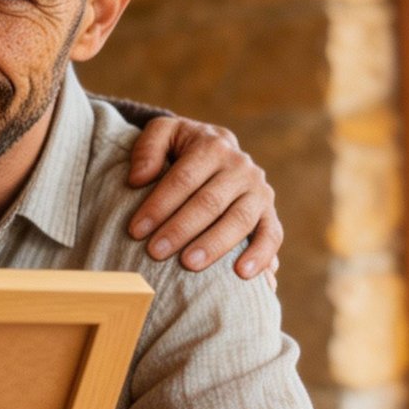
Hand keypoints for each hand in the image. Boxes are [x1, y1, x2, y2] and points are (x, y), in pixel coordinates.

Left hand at [126, 116, 281, 281]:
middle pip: (209, 201)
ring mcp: (259, 191)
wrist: (217, 149)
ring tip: (189, 264)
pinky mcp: (270, 213)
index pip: (183, 178)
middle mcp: (240, 167)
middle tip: (156, 251)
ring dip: (214, 244)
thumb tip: (138, 179)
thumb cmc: (182, 148)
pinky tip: (242, 275)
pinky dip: (261, 255)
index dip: (159, 205)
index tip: (136, 230)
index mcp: (212, 146)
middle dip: (180, 228)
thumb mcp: (163, 134)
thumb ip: (147, 148)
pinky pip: (272, 235)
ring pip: (240, 219)